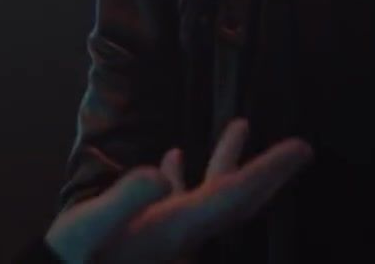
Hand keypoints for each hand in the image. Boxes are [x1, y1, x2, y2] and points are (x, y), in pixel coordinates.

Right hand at [51, 119, 310, 263]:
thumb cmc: (73, 257)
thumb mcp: (90, 226)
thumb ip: (124, 200)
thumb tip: (157, 174)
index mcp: (177, 227)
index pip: (235, 194)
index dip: (270, 169)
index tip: (301, 149)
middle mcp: (182, 231)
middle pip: (239, 199)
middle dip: (271, 172)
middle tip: (302, 148)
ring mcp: (167, 232)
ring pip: (211, 196)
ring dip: (229, 161)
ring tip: (241, 125)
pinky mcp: (147, 232)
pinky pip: (177, 200)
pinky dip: (181, 176)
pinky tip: (170, 158)